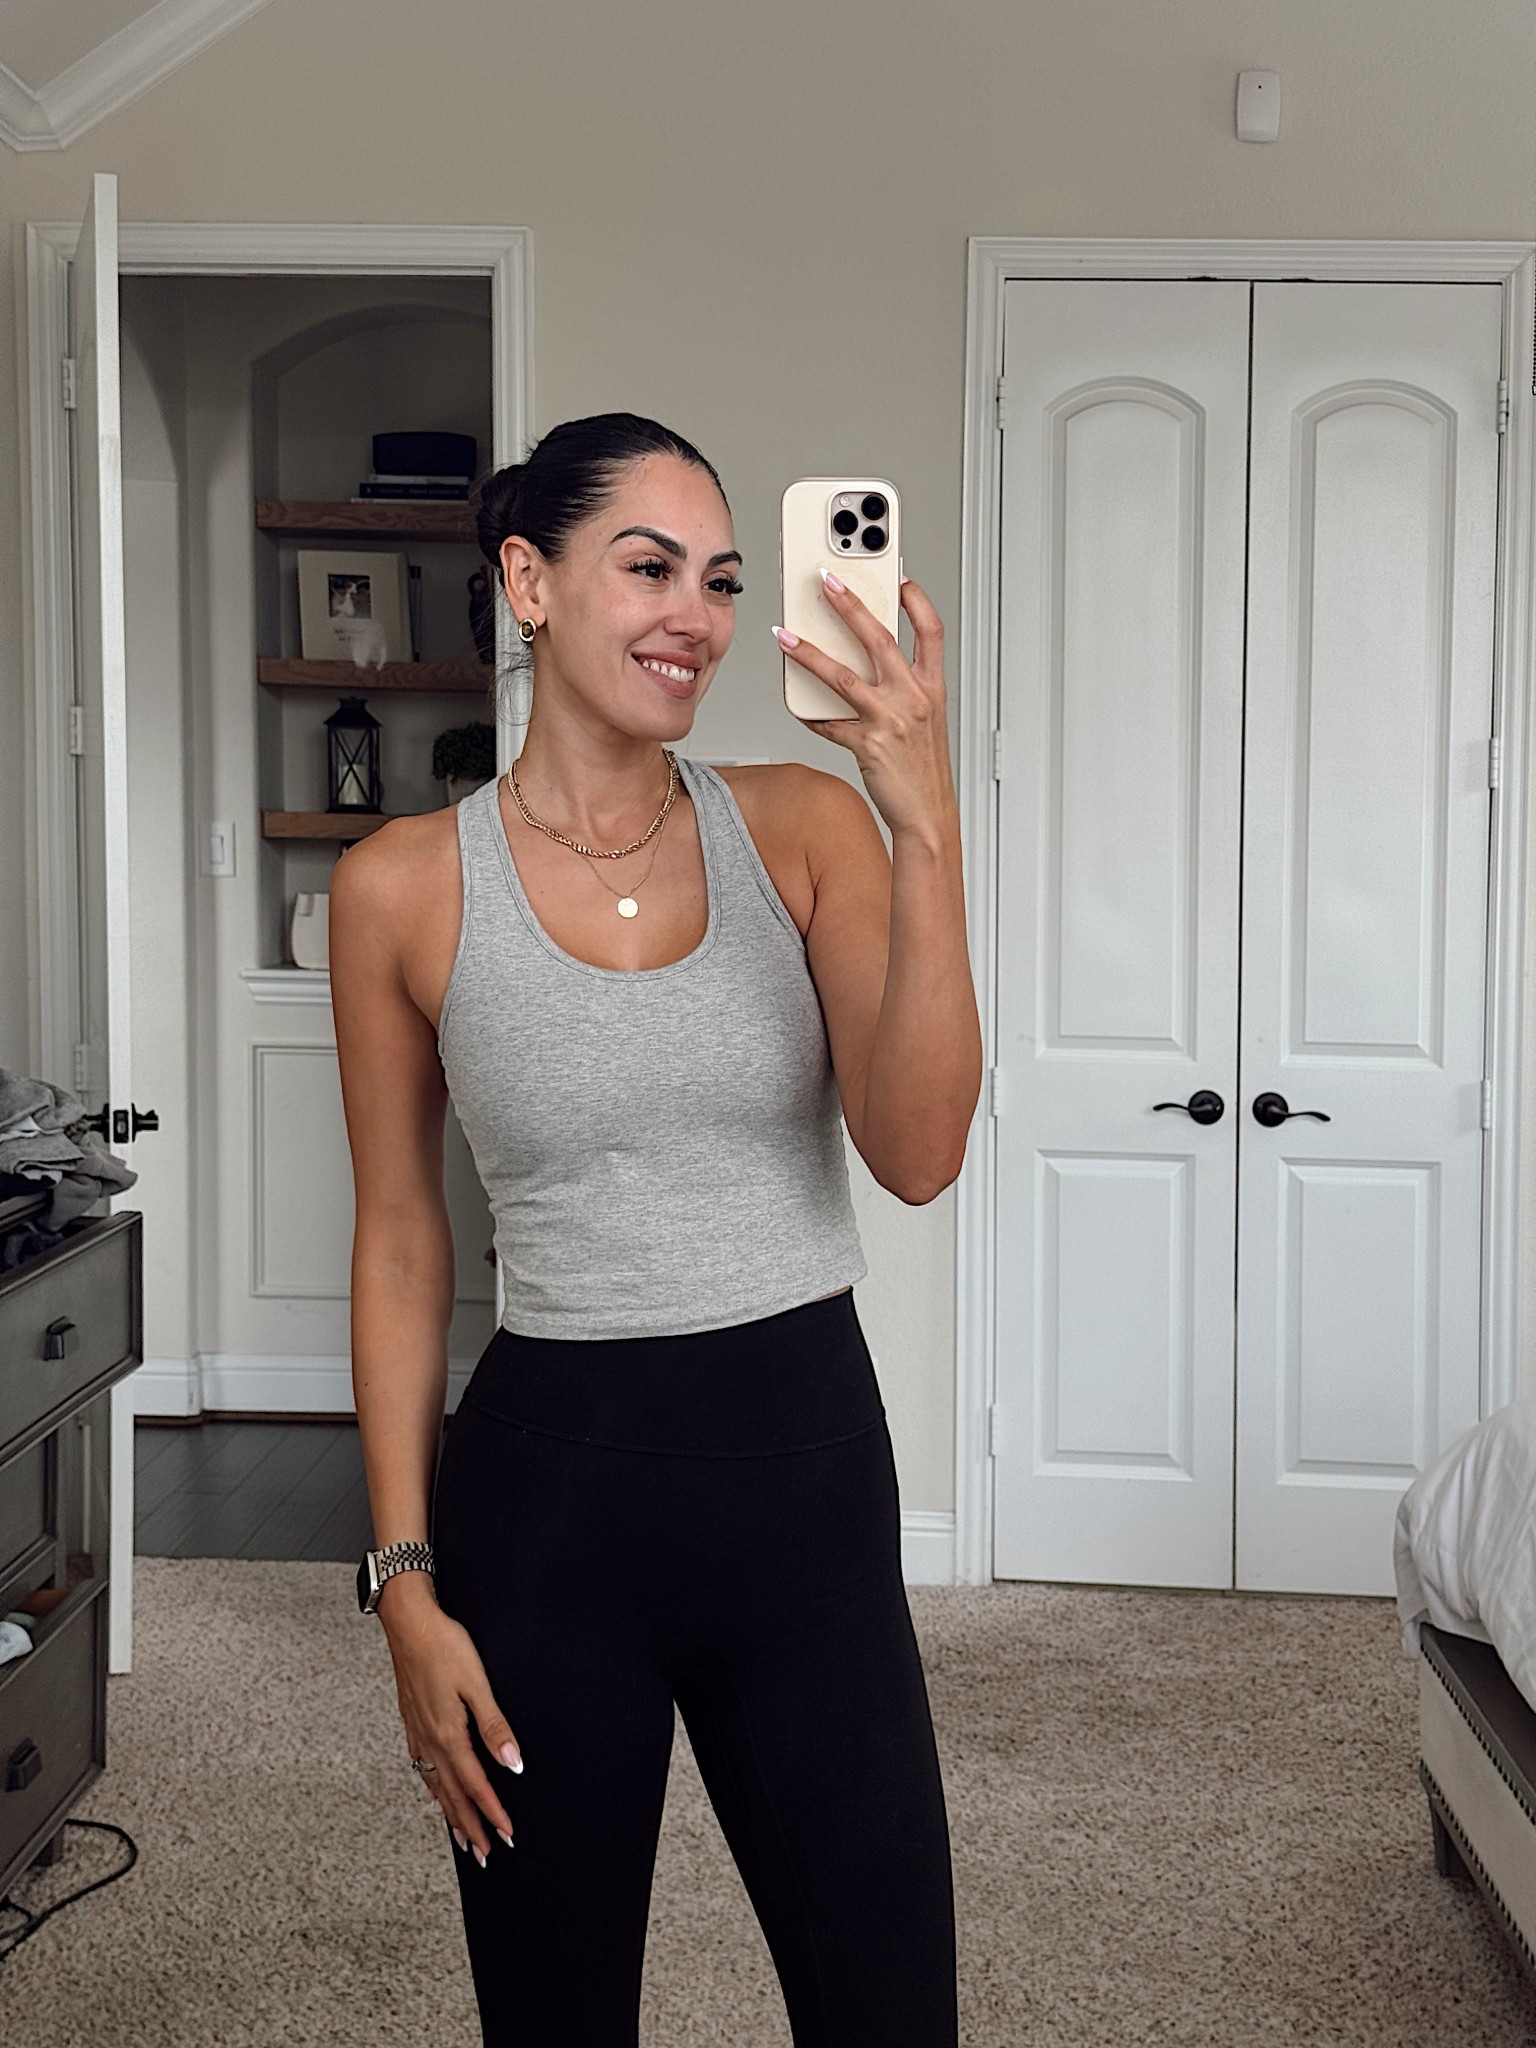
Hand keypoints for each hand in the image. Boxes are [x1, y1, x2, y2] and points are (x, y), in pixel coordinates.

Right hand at [378, 1580, 521, 1864]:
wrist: (407, 1623)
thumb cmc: (443, 1646)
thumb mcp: (476, 1683)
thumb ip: (494, 1725)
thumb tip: (513, 1762)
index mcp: (449, 1735)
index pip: (476, 1785)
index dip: (493, 1812)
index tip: (507, 1835)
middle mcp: (430, 1741)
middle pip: (453, 1796)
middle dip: (471, 1826)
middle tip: (486, 1855)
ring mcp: (417, 1733)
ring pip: (436, 1786)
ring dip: (451, 1815)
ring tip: (463, 1839)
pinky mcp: (411, 1722)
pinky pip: (423, 1769)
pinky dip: (434, 1790)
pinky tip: (436, 1791)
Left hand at [774, 571, 955, 838]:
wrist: (928, 814)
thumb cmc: (924, 769)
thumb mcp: (926, 719)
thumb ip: (904, 687)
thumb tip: (869, 663)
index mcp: (932, 687)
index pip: (930, 631)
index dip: (916, 600)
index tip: (899, 577)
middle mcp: (913, 698)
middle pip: (880, 639)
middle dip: (850, 605)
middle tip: (826, 581)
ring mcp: (890, 720)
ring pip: (842, 676)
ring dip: (808, 653)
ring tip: (784, 635)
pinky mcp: (867, 745)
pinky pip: (829, 724)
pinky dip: (810, 714)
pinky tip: (797, 705)